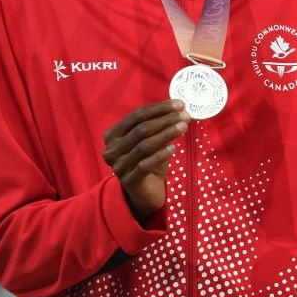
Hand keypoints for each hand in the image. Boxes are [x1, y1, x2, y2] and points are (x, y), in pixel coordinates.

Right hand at [102, 100, 190, 221]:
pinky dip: (161, 155)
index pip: (136, 116)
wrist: (144, 192)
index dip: (159, 108)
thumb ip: (159, 126)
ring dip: (166, 134)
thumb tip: (179, 109)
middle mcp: (111, 150)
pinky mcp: (128, 181)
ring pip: (144, 145)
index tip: (180, 104)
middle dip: (166, 120)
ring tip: (184, 127)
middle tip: (185, 115)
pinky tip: (174, 149)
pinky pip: (145, 164)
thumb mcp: (152, 141)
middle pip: (141, 129)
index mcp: (112, 135)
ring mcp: (118, 166)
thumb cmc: (148, 161)